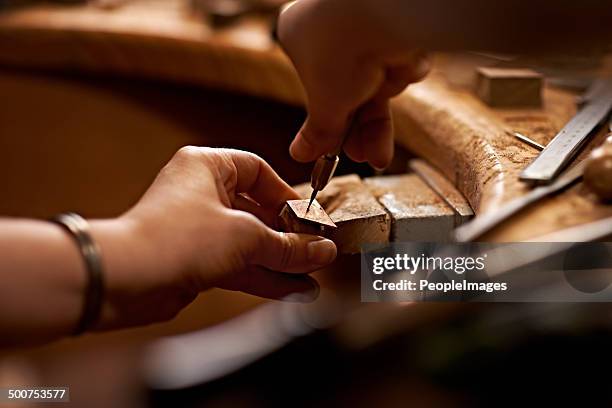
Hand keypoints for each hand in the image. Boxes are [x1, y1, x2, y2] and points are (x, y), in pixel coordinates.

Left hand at [95, 147, 336, 328]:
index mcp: (207, 167)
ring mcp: (198, 229)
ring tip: (311, 276)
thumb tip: (323, 249)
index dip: (286, 193)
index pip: (257, 171)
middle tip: (315, 251)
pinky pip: (238, 264)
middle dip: (287, 235)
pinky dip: (264, 277)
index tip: (308, 216)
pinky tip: (292, 290)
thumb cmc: (176, 238)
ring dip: (279, 261)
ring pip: (249, 242)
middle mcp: (201, 194)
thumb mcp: (245, 236)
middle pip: (256, 211)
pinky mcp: (195, 260)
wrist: (127, 280)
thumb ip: (288, 245)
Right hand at [278, 0, 429, 168]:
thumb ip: (317, 132)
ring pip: (377, 81)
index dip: (329, 125)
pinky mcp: (399, 24)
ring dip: (382, 117)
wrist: (387, 8)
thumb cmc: (341, 48)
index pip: (315, 91)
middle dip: (361, 131)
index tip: (333, 154)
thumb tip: (299, 153)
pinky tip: (402, 66)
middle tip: (366, 157)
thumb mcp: (325, 105)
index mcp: (299, 38)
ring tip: (380, 152)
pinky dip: (404, 72)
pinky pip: (400, 60)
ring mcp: (365, 25)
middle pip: (349, 92)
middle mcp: (330, 28)